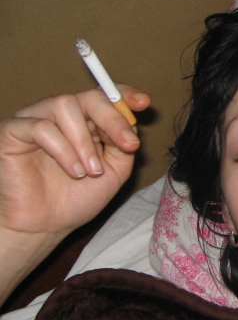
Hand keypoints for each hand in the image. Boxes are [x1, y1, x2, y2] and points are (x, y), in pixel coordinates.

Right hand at [0, 86, 149, 241]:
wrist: (48, 226)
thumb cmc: (78, 197)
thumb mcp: (115, 170)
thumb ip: (123, 144)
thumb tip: (131, 122)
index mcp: (87, 121)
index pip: (105, 95)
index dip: (125, 93)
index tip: (143, 103)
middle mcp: (61, 116)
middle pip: (89, 97)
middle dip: (113, 119)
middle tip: (126, 145)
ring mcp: (36, 120)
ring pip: (65, 105)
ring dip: (85, 141)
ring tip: (90, 171)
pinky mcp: (13, 131)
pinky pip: (41, 126)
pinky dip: (63, 150)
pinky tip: (73, 172)